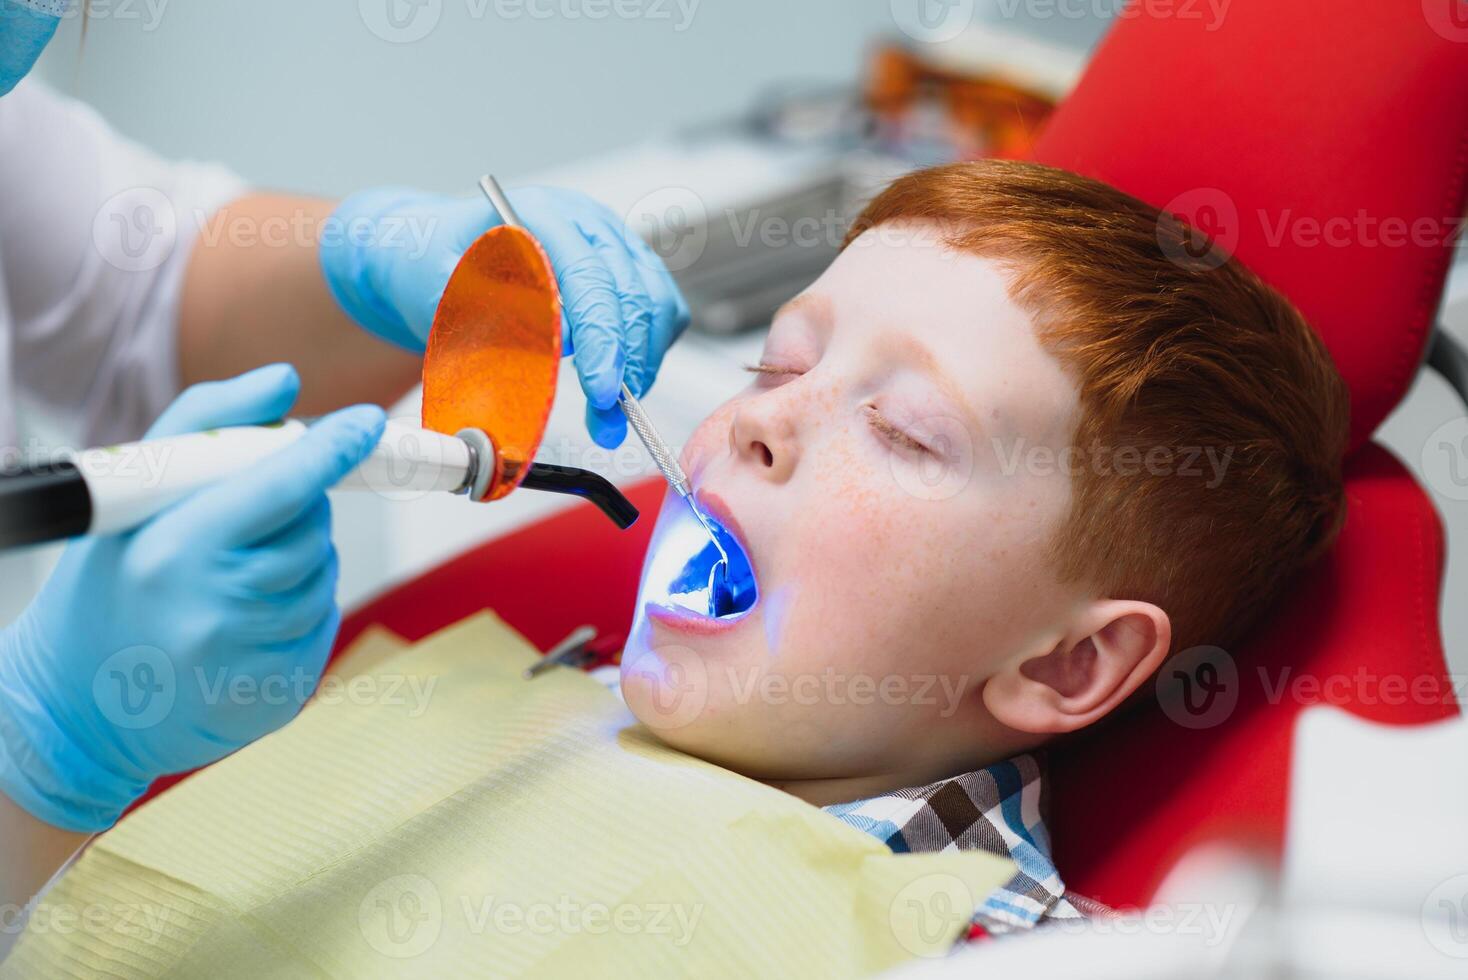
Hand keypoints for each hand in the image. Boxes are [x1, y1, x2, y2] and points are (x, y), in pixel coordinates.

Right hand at [0, 365, 384, 832]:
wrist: (79, 708)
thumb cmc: (112, 585)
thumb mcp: (134, 497)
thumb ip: (210, 422)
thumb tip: (287, 381)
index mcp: (173, 552)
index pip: (281, 487)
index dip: (331, 450)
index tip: (365, 423)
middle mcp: (215, 610)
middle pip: (313, 528)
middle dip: (295, 512)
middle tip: (244, 526)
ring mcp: (251, 660)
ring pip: (324, 573)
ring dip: (298, 560)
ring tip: (231, 578)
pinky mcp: (279, 696)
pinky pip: (324, 621)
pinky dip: (300, 606)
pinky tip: (246, 618)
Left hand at [319, 185, 689, 446]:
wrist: (431, 255)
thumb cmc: (431, 267)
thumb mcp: (441, 288)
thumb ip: (498, 309)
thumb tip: (562, 340)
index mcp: (538, 214)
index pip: (589, 275)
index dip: (602, 336)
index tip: (601, 389)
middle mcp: (584, 221)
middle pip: (633, 291)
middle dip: (626, 363)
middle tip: (608, 420)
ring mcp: (611, 242)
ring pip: (656, 302)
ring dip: (643, 363)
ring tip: (613, 413)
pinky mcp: (625, 269)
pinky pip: (662, 308)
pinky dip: (652, 350)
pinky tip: (625, 381)